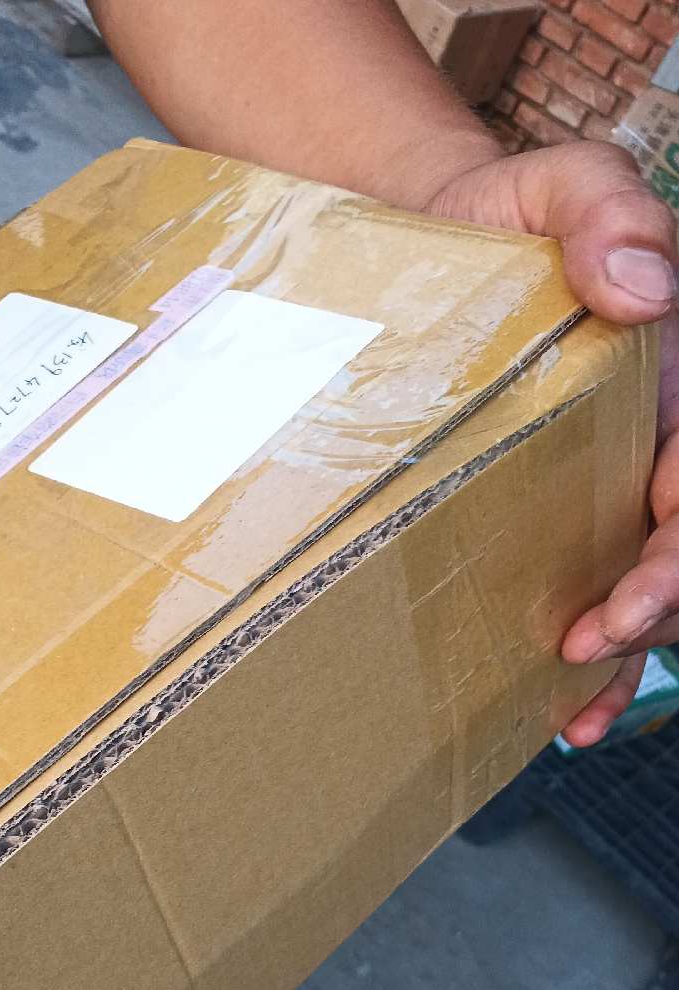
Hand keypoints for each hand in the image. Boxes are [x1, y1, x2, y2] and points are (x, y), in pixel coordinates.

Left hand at [424, 139, 678, 744]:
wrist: (429, 245)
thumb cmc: (498, 216)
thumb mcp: (553, 185)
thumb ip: (603, 213)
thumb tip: (643, 287)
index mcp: (677, 376)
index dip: (677, 552)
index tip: (622, 598)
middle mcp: (658, 437)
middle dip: (657, 607)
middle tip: (588, 645)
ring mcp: (612, 481)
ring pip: (653, 584)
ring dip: (629, 654)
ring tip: (572, 706)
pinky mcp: (562, 511)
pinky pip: (602, 590)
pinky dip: (597, 661)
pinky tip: (567, 710)